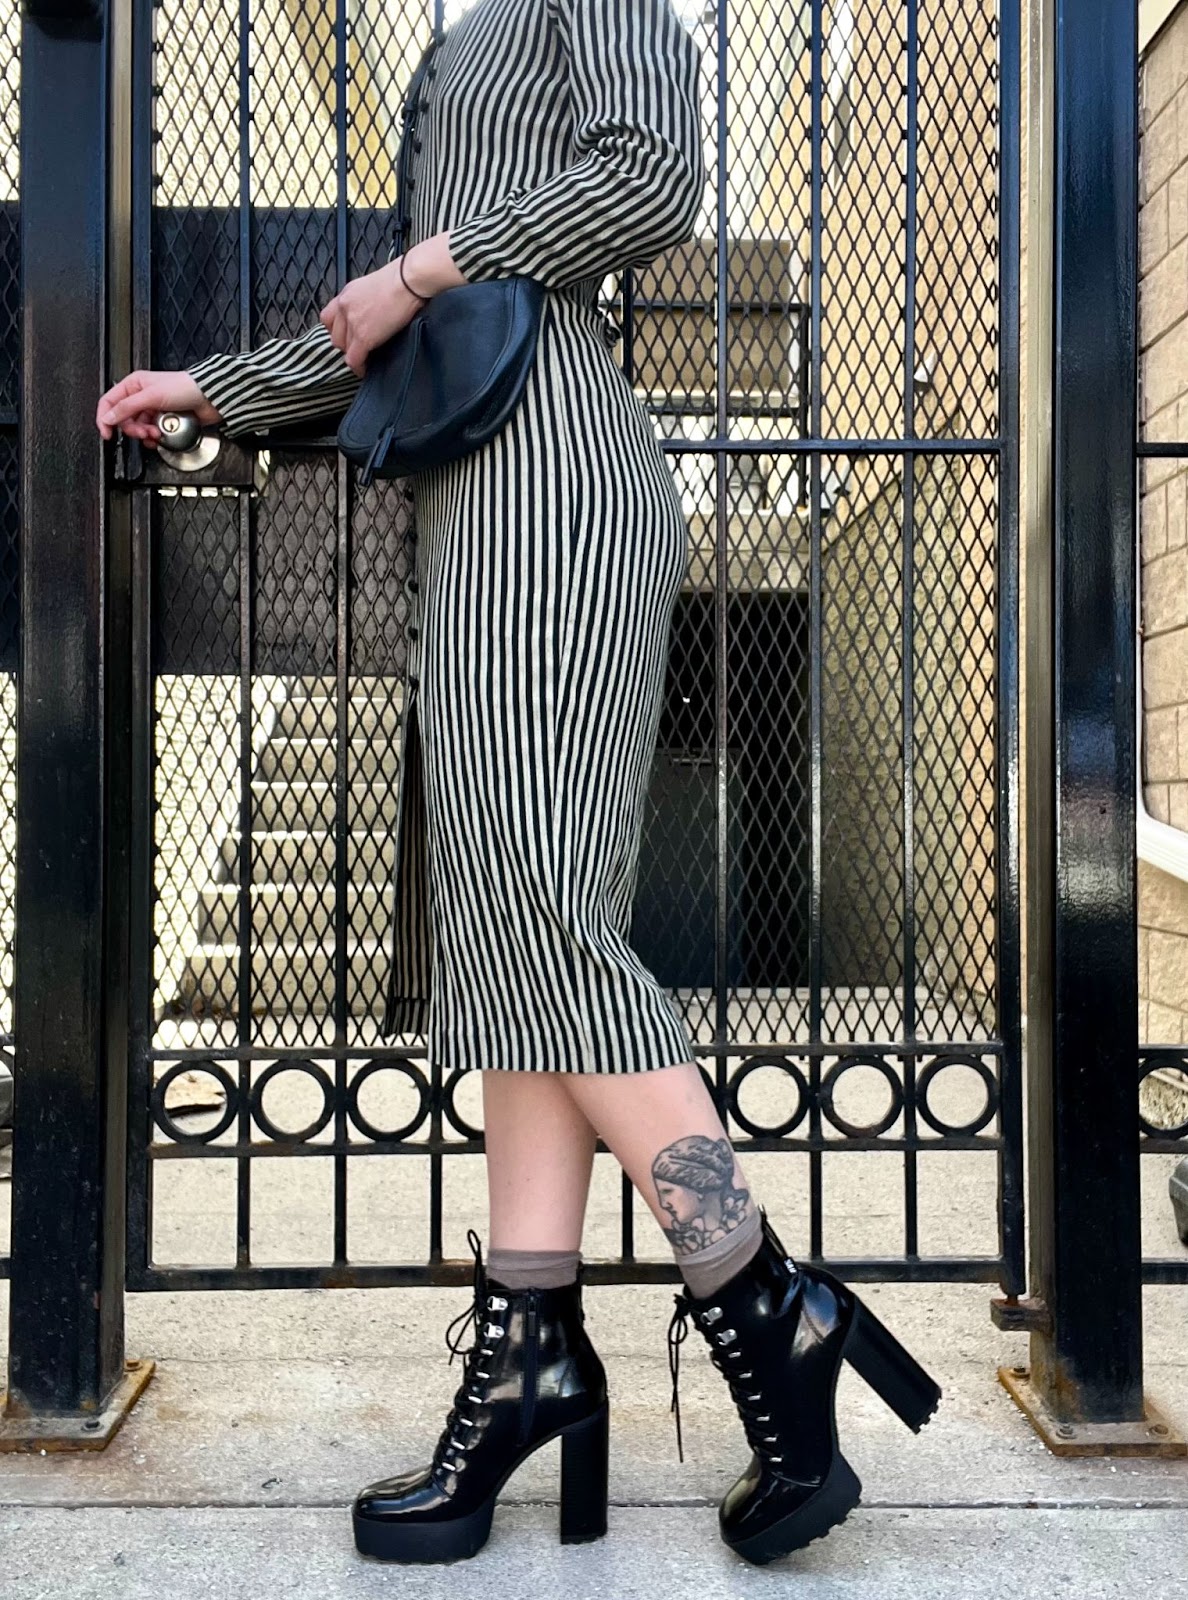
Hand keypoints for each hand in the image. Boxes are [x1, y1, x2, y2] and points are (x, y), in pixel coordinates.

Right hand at [95, 371, 220, 445]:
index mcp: (134, 384)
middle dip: (132, 429)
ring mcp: (152, 409)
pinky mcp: (163, 420)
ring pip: (138, 427)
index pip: (109, 402)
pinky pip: (150, 433)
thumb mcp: (151, 396)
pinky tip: (160, 437)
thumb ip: (128, 407)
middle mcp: (141, 396)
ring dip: (145, 434)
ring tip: (156, 433)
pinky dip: (153, 438)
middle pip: (123, 419)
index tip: (107, 433)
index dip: (105, 418)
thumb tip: (109, 417)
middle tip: (143, 432)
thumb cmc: (185, 388)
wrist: (210, 398)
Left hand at [319, 259, 427, 376]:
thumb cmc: (401, 280)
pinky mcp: (363, 337)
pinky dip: (359, 367)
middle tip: (359, 349)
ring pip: (343, 349)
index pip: (328, 318)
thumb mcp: (373, 286)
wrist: (408, 282)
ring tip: (365, 358)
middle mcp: (344, 308)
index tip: (347, 336)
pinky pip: (354, 360)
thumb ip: (363, 300)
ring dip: (353, 355)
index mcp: (346, 294)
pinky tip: (366, 369)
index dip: (337, 330)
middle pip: (335, 336)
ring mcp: (352, 323)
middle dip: (346, 345)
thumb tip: (369, 314)